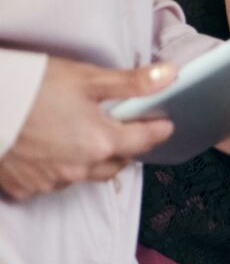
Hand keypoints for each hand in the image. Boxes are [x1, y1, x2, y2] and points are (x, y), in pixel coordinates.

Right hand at [0, 57, 176, 199]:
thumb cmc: (31, 87)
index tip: (164, 122)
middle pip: (116, 163)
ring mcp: (50, 182)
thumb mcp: (87, 78)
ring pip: (85, 175)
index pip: (145, 140)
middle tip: (123, 129)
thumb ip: (132, 82)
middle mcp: (79, 169)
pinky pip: (53, 183)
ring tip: (83, 137)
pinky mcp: (24, 188)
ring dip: (91, 160)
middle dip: (124, 148)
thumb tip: (171, 75)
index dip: (157, 129)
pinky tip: (51, 151)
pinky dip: (58, 169)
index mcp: (101, 141)